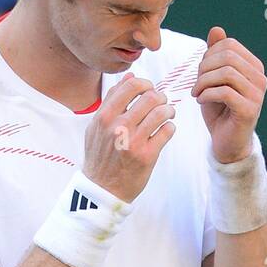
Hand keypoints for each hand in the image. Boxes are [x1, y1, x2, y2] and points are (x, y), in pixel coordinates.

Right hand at [82, 74, 175, 203]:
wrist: (102, 189)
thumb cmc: (100, 156)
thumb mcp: (96, 126)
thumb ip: (111, 100)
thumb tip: (130, 77)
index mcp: (104, 116)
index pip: (132, 86)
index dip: (146, 84)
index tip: (149, 92)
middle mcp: (118, 127)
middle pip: (151, 97)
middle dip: (161, 98)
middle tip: (161, 104)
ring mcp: (133, 142)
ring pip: (162, 112)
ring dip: (168, 111)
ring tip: (167, 115)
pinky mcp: (147, 156)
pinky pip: (167, 131)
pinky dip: (170, 128)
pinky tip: (165, 131)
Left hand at [192, 26, 266, 164]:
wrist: (226, 142)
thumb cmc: (219, 110)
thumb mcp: (213, 79)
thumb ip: (216, 55)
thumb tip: (216, 29)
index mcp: (254, 67)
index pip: (229, 45)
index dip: (208, 55)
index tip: (200, 73)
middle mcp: (260, 78)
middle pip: (227, 57)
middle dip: (204, 68)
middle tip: (196, 84)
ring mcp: (257, 94)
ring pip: (226, 73)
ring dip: (204, 82)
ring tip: (197, 94)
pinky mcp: (249, 110)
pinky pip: (225, 92)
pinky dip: (207, 95)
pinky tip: (201, 101)